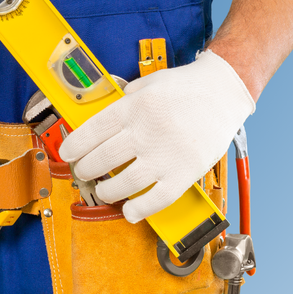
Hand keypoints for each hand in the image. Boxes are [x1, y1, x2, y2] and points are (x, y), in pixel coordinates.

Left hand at [59, 50, 254, 222]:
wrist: (225, 93)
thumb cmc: (189, 87)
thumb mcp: (149, 83)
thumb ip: (125, 100)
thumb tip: (104, 120)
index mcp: (135, 107)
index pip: (92, 131)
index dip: (74, 146)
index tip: (68, 154)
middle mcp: (146, 132)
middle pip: (101, 159)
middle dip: (85, 169)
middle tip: (84, 171)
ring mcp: (165, 156)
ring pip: (122, 184)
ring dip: (107, 191)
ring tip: (105, 189)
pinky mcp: (184, 173)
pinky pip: (156, 200)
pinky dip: (139, 210)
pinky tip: (130, 210)